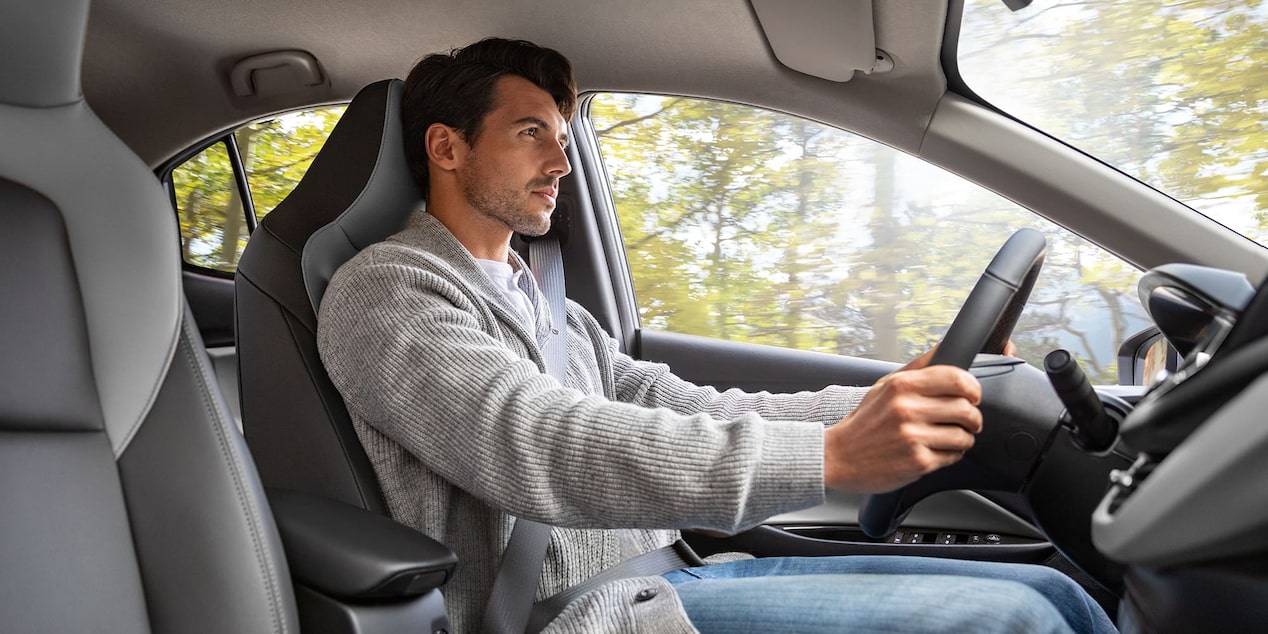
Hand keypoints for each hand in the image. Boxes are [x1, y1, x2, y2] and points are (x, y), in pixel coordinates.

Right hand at [822, 349, 981, 493]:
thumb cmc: (863, 422)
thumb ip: (916, 368)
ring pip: (964, 435)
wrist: (837, 457)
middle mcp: (907, 409)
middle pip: (966, 408)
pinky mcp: (918, 462)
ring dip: (963, 438)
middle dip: (972, 417)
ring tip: (948, 437)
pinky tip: (934, 451)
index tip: (973, 395)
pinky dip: (950, 455)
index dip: (973, 388)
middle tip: (966, 421)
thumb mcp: (883, 386)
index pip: (957, 378)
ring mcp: (913, 437)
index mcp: (901, 386)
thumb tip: (943, 348)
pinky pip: (953, 457)